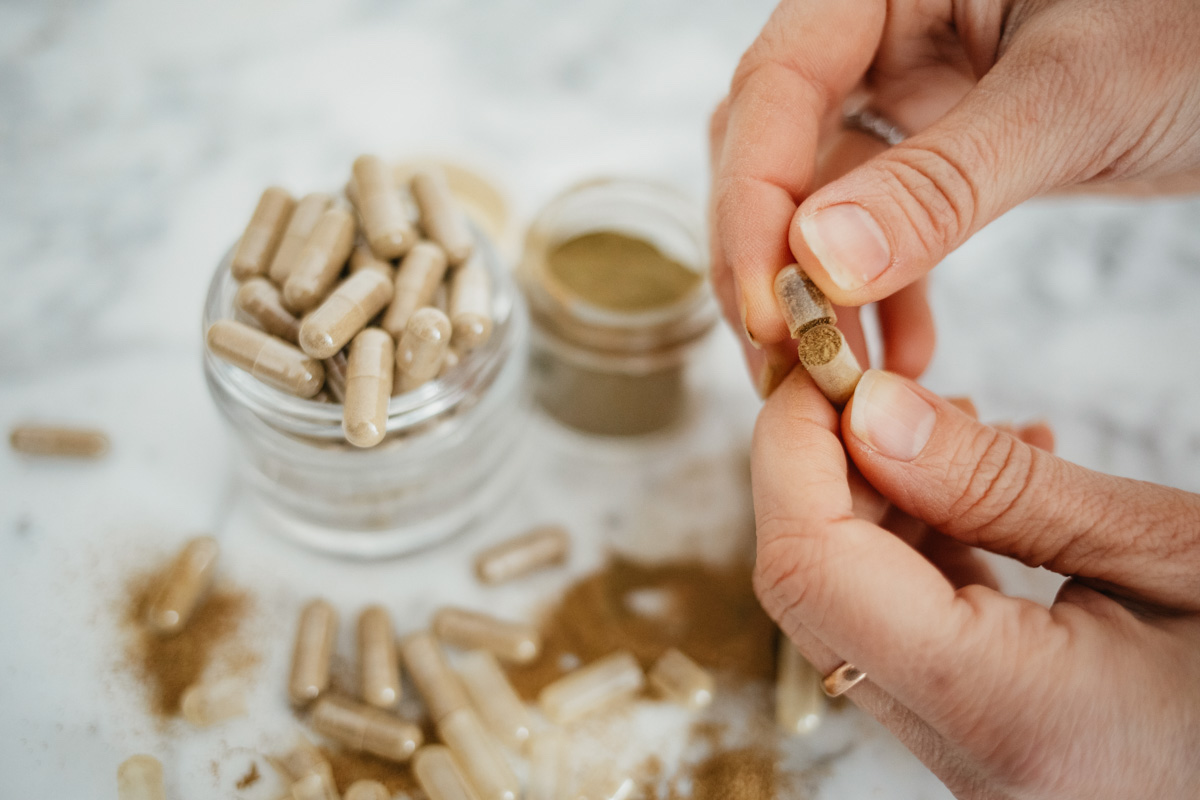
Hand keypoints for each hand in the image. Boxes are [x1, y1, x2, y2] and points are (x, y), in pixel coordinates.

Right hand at [710, 0, 1199, 390]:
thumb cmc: (1195, 28)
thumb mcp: (1072, 98)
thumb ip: (944, 180)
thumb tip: (821, 265)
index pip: (775, 89)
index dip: (753, 206)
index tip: (771, 311)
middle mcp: (877, 31)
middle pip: (772, 150)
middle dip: (768, 263)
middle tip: (785, 360)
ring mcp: (903, 90)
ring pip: (816, 200)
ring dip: (818, 294)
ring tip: (836, 378)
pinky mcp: (935, 146)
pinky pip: (876, 226)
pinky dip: (880, 295)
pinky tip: (906, 353)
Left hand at [752, 368, 1199, 797]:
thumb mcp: (1179, 555)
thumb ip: (1004, 489)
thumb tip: (869, 411)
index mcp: (1006, 712)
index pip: (808, 566)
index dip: (791, 449)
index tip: (820, 362)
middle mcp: (962, 751)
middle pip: (810, 587)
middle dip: (821, 466)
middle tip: (877, 379)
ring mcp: (970, 752)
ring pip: (851, 603)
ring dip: (879, 499)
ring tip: (967, 423)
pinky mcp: (989, 732)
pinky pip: (911, 624)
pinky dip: (928, 542)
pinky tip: (997, 486)